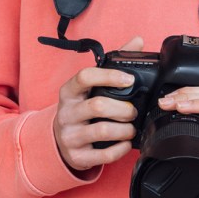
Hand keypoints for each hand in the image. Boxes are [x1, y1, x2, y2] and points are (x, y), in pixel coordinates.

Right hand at [53, 37, 143, 172]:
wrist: (60, 140)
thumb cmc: (81, 108)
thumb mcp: (90, 87)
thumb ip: (113, 64)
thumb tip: (137, 41)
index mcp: (69, 92)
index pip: (85, 77)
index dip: (109, 76)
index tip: (129, 79)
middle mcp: (66, 113)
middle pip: (98, 106)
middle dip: (123, 109)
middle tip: (133, 111)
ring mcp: (69, 136)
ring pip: (102, 131)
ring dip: (125, 130)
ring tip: (132, 128)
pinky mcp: (76, 156)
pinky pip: (103, 155)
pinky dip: (120, 149)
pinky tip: (126, 143)